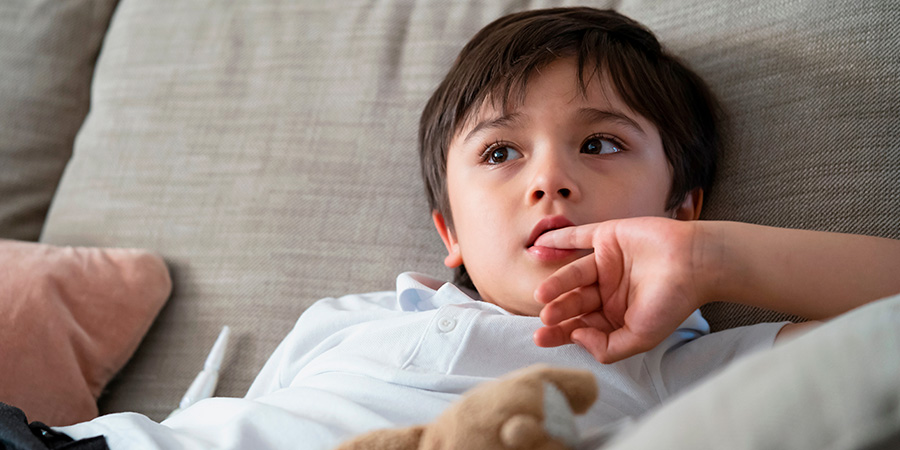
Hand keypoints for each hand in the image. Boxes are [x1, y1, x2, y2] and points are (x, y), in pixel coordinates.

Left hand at [532, 217, 710, 362]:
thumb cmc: (673, 302)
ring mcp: (606, 263)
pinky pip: (578, 237)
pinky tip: (540, 245)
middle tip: (546, 316)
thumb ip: (607, 347)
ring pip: (573, 274)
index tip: (541, 338)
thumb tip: (576, 337)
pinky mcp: (608, 237)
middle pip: (575, 301)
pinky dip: (559, 239)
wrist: (695, 263)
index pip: (580, 325)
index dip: (560, 332)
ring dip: (556, 283)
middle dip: (559, 310)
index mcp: (614, 315)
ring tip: (542, 295)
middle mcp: (607, 290)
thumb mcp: (640, 337)